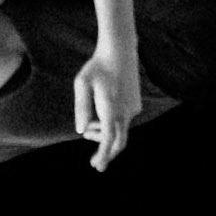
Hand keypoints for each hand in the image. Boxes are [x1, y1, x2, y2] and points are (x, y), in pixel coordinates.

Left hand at [73, 43, 142, 170]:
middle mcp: (125, 111)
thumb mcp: (82, 83)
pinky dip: (112, 124)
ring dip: (104, 134)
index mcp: (111, 108)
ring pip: (120, 131)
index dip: (103, 155)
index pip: (108, 139)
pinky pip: (123, 121)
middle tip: (94, 163)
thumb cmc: (97, 66)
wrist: (120, 50)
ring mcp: (133, 108)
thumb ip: (81, 108)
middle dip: (106, 153)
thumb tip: (80, 131)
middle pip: (118, 142)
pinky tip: (102, 112)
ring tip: (88, 126)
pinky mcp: (135, 103)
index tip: (98, 166)